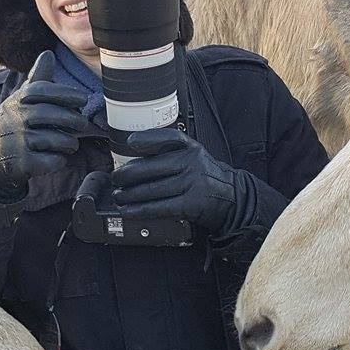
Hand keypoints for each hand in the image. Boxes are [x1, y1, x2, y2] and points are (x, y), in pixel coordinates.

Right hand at [0, 52, 91, 200]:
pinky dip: (58, 160)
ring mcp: (17, 141)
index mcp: (18, 101)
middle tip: (83, 125)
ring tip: (71, 144)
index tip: (83, 99)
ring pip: (52, 139)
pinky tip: (59, 158)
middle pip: (48, 114)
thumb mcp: (20, 100)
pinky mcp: (22, 163)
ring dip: (68, 142)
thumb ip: (37, 79)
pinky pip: (49, 161)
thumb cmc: (13, 125)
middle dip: (71, 119)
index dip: (64, 93)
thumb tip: (48, 53)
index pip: (41, 91)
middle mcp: (15, 119)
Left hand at [109, 129, 239, 234]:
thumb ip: (172, 154)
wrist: (234, 199)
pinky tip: (129, 211)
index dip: (147, 139)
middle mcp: (192, 163)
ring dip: (129, 195)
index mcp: (192, 149)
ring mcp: (192, 184)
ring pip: (152, 189)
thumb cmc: (207, 178)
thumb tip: (134, 162)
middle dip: (127, 174)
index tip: (130, 142)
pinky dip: (140, 210)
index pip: (168, 139)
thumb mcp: (195, 157)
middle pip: (151, 167)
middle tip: (116, 179)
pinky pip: (159, 207)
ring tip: (118, 196)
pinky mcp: (191, 205)